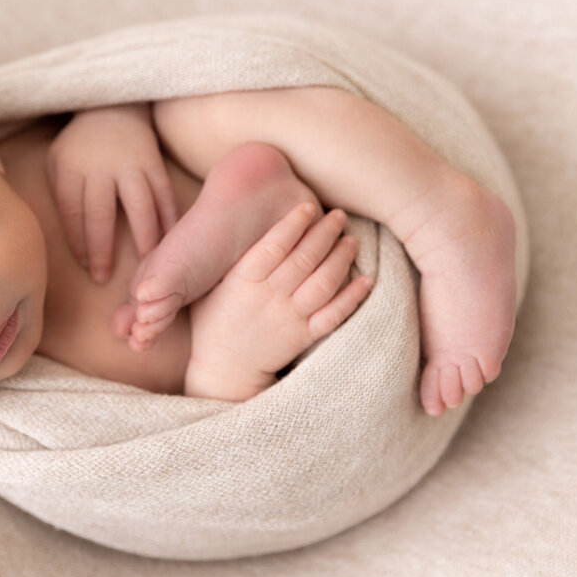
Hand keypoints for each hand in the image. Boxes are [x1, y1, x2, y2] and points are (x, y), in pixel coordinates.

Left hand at [46, 103, 178, 282]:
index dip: (78, 242)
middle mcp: (101, 167)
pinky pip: (164, 196)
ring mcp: (131, 164)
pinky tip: (170, 243)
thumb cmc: (79, 146)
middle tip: (103, 277)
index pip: (72, 213)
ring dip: (143, 240)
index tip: (85, 265)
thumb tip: (72, 241)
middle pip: (100, 214)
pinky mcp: (154, 164)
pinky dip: (168, 221)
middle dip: (101, 250)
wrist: (111, 108)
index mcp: (71, 167)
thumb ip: (60, 195)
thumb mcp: (57, 162)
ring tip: (145, 266)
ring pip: (140, 207)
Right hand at [185, 204, 372, 394]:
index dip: (293, 225)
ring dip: (340, 259)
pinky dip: (352, 298)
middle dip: (325, 233)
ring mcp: (289, 318)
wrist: (224, 369)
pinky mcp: (303, 336)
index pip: (273, 246)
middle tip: (338, 216)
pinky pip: (333, 316)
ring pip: (322, 283)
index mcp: (243, 280)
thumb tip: (246, 225)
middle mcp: (268, 297)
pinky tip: (365, 280)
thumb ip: (233, 261)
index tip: (307, 207)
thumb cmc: (213, 321)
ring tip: (350, 240)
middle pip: (304, 259)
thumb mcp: (211, 287)